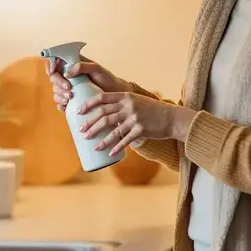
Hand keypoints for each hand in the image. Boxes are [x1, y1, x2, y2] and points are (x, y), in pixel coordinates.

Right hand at [44, 55, 129, 111]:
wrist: (114, 94)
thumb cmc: (107, 78)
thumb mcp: (96, 68)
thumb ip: (82, 66)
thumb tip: (66, 73)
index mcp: (72, 64)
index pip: (55, 61)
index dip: (50, 65)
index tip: (52, 71)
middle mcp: (68, 76)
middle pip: (53, 77)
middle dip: (58, 83)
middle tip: (69, 89)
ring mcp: (68, 89)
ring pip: (55, 91)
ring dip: (59, 94)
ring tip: (70, 98)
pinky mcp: (71, 101)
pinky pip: (60, 103)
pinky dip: (60, 104)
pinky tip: (66, 105)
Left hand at [77, 92, 194, 156]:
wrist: (173, 118)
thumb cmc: (153, 110)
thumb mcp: (137, 101)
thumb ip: (122, 103)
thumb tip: (104, 112)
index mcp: (126, 96)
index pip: (102, 98)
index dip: (88, 104)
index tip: (78, 112)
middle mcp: (128, 106)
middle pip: (103, 115)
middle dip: (90, 124)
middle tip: (81, 131)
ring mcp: (134, 118)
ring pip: (112, 130)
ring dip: (101, 139)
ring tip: (93, 145)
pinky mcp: (141, 130)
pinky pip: (124, 140)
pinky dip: (115, 148)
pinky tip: (109, 153)